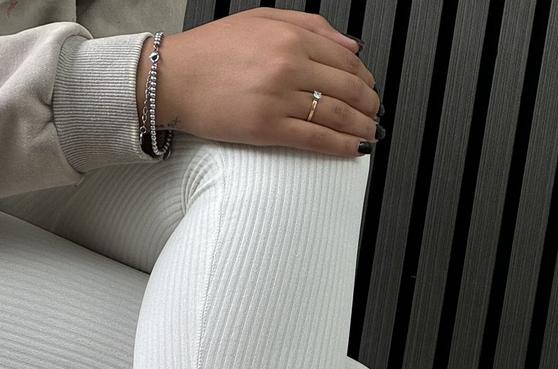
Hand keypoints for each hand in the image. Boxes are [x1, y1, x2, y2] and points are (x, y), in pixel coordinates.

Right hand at [135, 10, 380, 157]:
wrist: (173, 77)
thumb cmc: (211, 51)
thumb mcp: (260, 19)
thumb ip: (310, 26)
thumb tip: (351, 44)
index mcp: (288, 37)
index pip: (345, 59)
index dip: (365, 77)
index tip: (370, 87)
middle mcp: (288, 65)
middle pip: (347, 88)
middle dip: (369, 104)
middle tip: (375, 113)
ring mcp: (279, 98)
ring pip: (337, 116)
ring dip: (362, 127)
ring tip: (370, 133)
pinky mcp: (269, 128)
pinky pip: (316, 139)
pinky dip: (341, 146)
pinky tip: (353, 150)